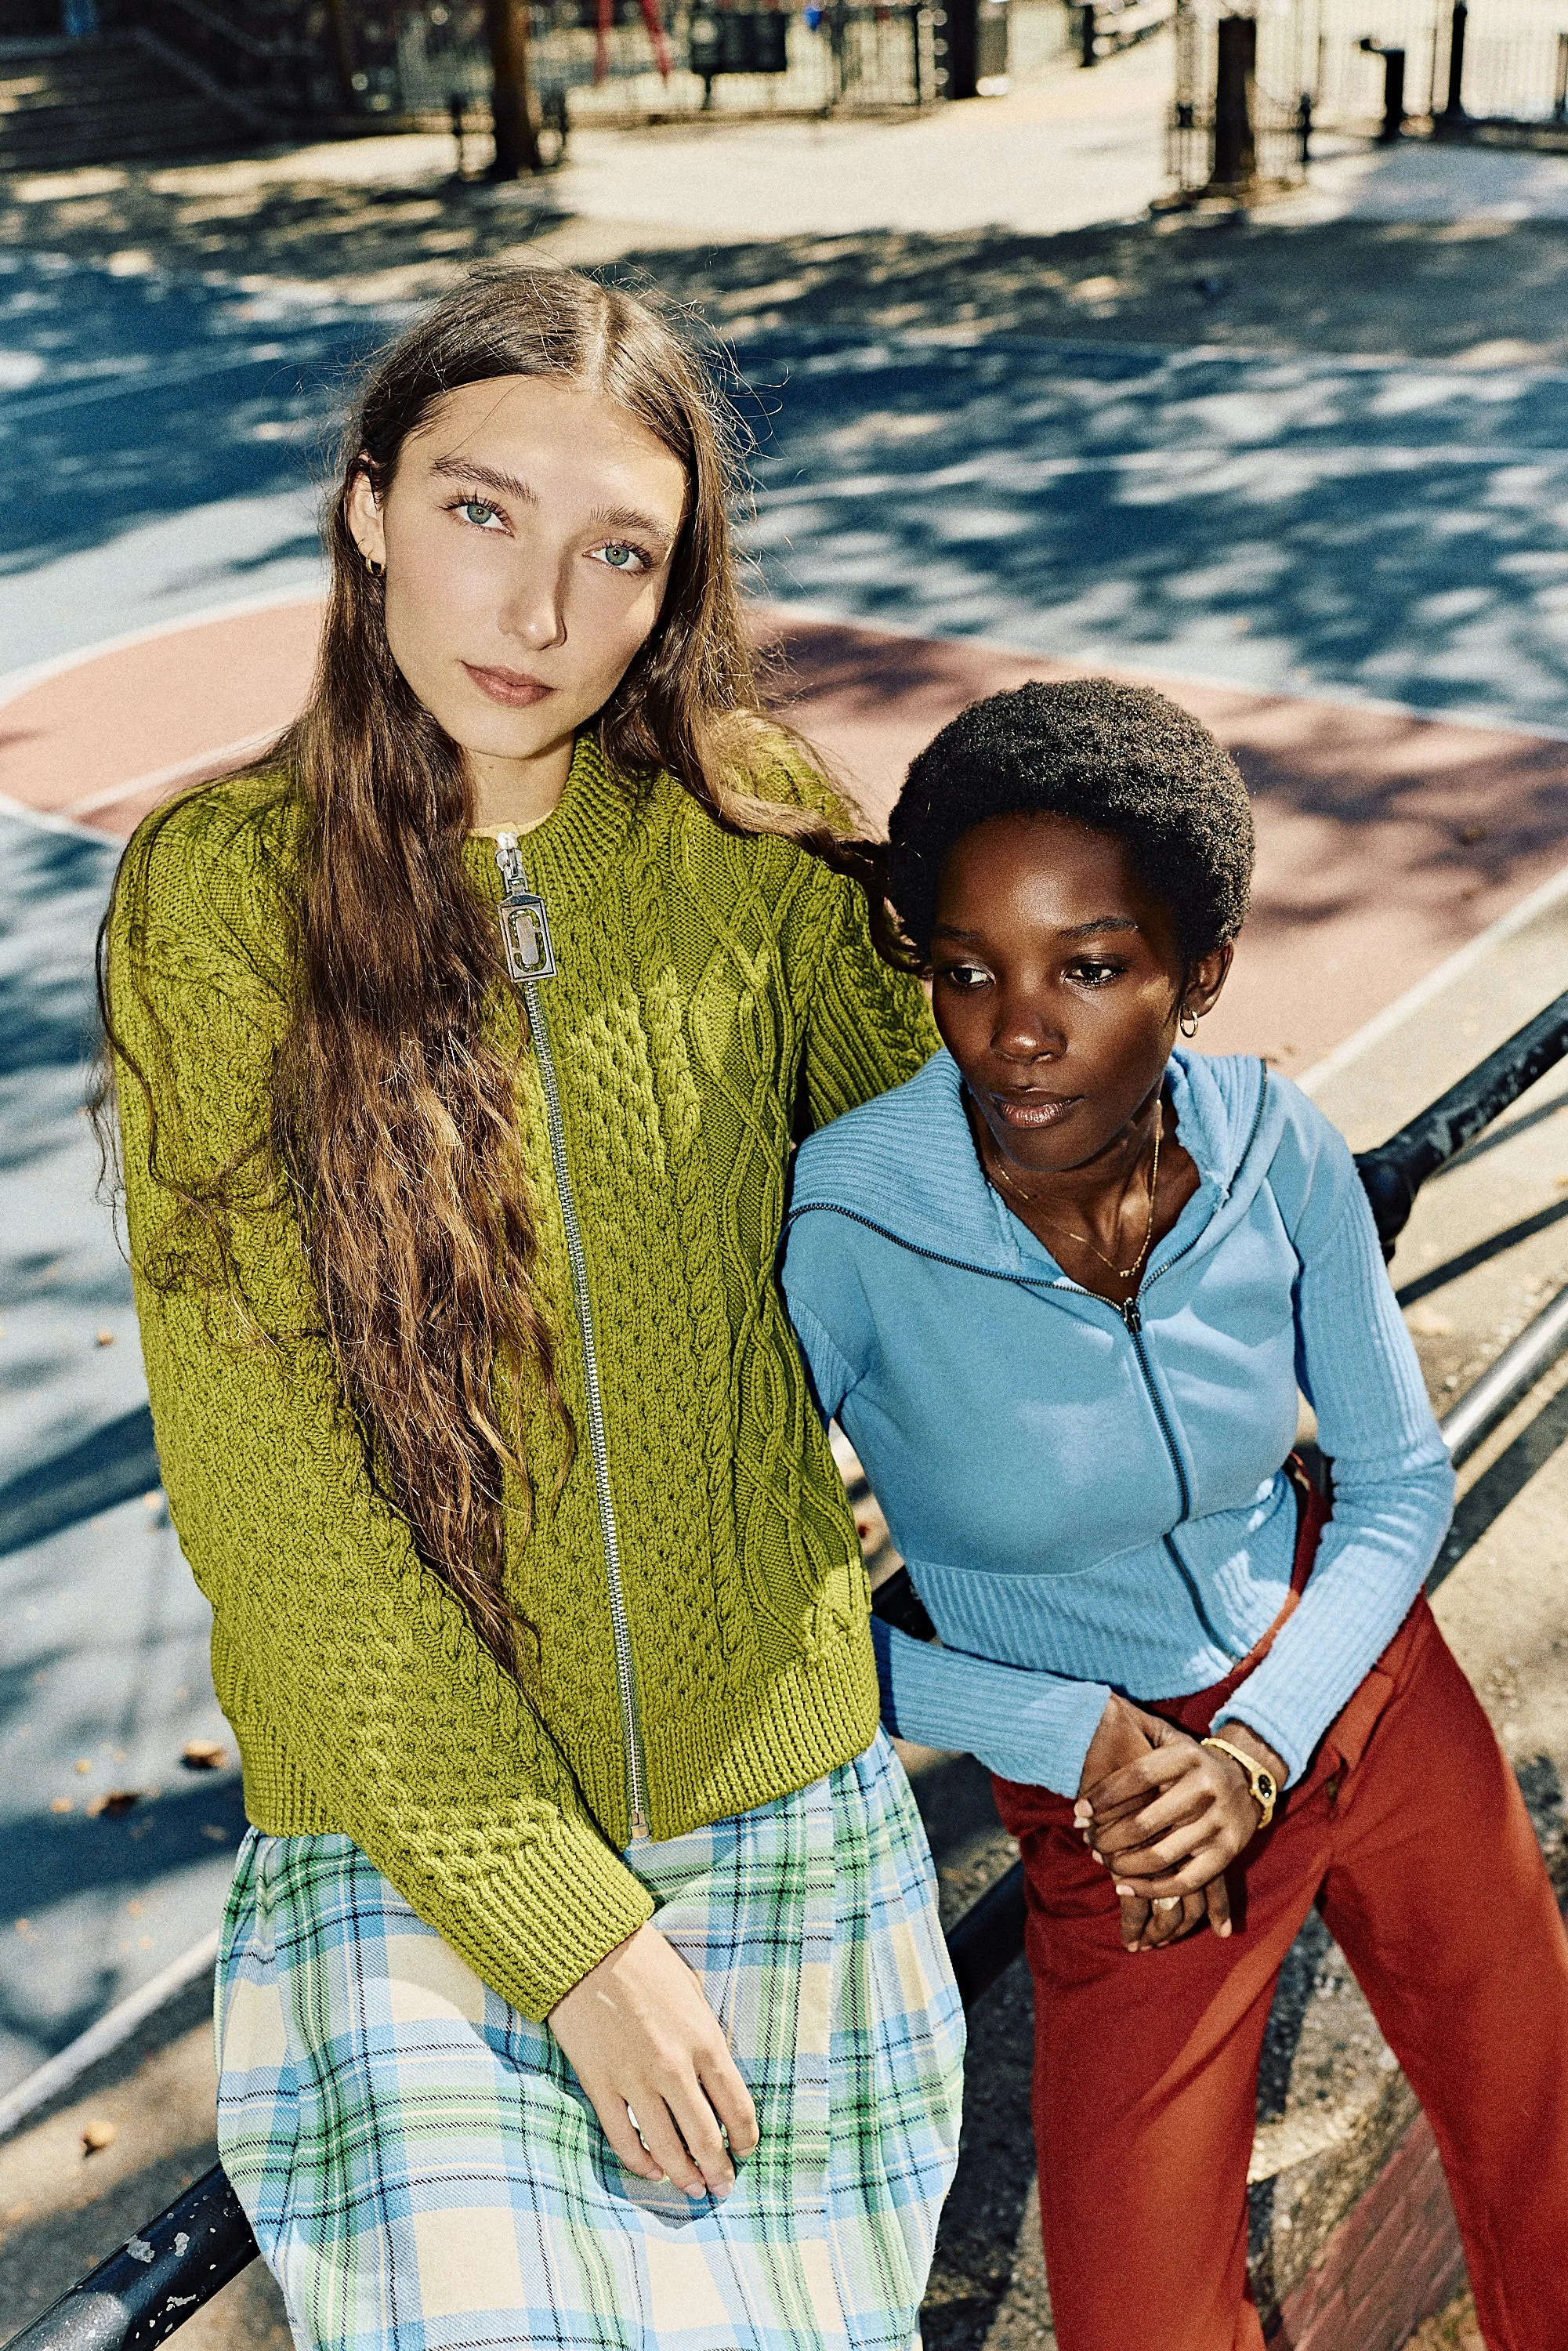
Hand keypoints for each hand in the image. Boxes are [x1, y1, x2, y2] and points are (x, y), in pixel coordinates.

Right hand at [548, 1922, 758, 2198]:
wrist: (588, 1949)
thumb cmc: (645, 1962)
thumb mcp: (692, 1993)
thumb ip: (706, 2039)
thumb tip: (715, 2082)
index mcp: (704, 2040)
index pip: (737, 2107)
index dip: (746, 2138)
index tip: (746, 2151)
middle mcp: (674, 2067)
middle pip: (705, 2137)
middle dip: (719, 2169)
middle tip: (723, 2186)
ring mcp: (634, 2080)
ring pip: (666, 2148)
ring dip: (684, 2176)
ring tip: (694, 2190)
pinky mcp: (600, 2086)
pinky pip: (624, 2139)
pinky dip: (641, 2163)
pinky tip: (652, 2170)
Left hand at [1082, 1716, 1286, 1909]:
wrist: (1249, 1780)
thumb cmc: (1192, 1764)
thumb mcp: (1170, 1740)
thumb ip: (1135, 1740)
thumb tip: (1090, 1749)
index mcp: (1188, 1755)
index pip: (1137, 1776)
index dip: (1104, 1796)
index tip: (1079, 1810)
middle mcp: (1206, 1787)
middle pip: (1144, 1823)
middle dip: (1108, 1838)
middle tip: (1090, 1842)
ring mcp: (1219, 1823)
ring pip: (1160, 1856)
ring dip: (1123, 1866)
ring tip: (1104, 1862)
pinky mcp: (1227, 1853)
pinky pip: (1184, 1882)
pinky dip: (1150, 1890)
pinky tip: (1125, 1886)